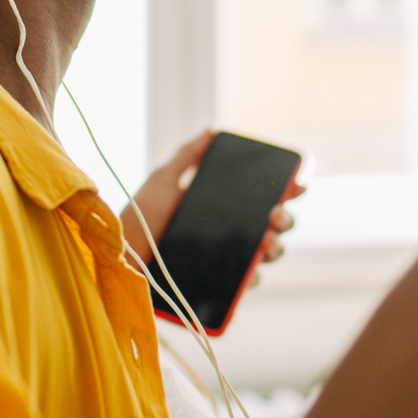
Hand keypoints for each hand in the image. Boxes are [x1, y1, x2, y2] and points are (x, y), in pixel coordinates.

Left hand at [120, 129, 306, 277]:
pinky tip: (250, 271)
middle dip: (285, 220)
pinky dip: (253, 278)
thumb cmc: (138, 218)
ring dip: (275, 248)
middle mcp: (229, 234)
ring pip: (266, 256)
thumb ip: (188, 156)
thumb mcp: (163, 180)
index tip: (297, 184)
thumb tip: (211, 130)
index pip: (262, 198)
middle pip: (272, 227)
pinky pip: (245, 285)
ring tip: (267, 242)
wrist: (121, 255)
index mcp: (221, 207)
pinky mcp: (217, 287)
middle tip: (276, 215)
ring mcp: (226, 261)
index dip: (285, 191)